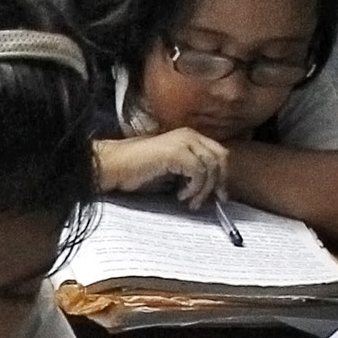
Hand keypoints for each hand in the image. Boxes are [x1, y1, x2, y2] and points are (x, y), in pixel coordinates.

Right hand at [95, 129, 234, 207]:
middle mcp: (189, 135)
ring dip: (203, 189)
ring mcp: (183, 141)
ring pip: (211, 167)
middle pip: (221, 158)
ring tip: (189, 201)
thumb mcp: (171, 172)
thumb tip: (210, 190)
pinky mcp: (177, 152)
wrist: (114, 166)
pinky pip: (199, 172)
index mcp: (189, 137)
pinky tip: (179, 195)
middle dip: (218, 183)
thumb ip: (190, 174)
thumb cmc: (138, 171)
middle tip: (210, 202)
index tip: (219, 197)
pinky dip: (193, 187)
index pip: (219, 154)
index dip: (223, 176)